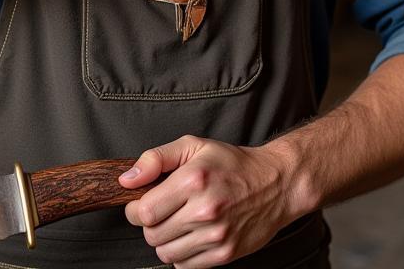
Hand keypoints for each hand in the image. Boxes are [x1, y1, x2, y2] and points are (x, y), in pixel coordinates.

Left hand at [120, 135, 293, 268]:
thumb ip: (155, 159)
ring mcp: (216, 236)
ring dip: (165, 240)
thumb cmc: (232, 163)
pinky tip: (192, 234)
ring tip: (177, 222)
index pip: (145, 212)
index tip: (140, 204)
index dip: (135, 210)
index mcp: (193, 180)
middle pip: (153, 235)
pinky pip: (185, 266)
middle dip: (150, 224)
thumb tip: (127, 179)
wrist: (276, 184)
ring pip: (166, 254)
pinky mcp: (225, 254)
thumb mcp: (193, 146)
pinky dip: (182, 254)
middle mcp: (204, 210)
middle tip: (162, 210)